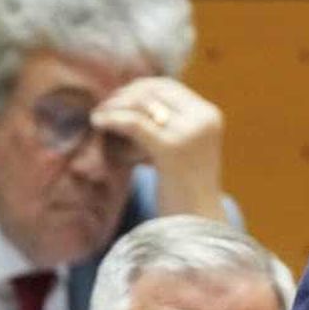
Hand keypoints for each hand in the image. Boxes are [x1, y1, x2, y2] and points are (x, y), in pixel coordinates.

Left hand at [91, 77, 227, 219]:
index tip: (117, 97)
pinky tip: (97, 122)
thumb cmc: (185, 189)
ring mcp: (190, 133)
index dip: (139, 87)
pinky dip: (112, 118)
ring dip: (115, 106)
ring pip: (142, 103)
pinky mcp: (172, 148)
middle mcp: (203, 120)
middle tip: (103, 106)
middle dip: (124, 95)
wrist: (197, 223)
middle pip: (154, 91)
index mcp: (210, 116)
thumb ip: (170, 122)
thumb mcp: (185, 147)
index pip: (169, 86)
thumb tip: (132, 97)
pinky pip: (134, 122)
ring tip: (98, 115)